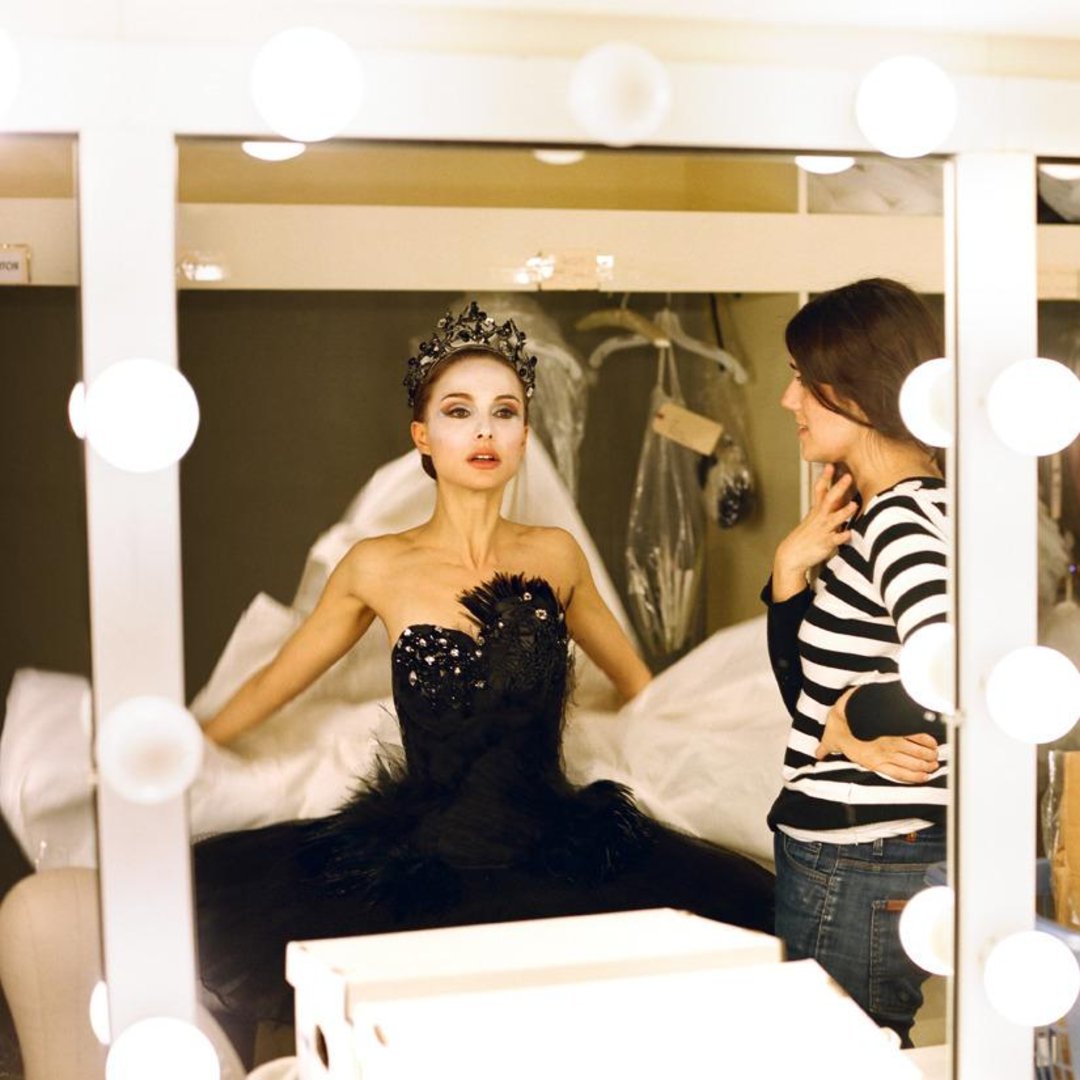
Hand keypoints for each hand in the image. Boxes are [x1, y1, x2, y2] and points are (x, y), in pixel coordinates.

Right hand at [772, 464, 858, 600]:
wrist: (792, 555)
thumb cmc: (806, 536)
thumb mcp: (814, 519)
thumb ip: (826, 508)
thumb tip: (838, 496)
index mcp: (817, 511)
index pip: (819, 490)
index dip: (824, 478)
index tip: (830, 465)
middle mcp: (820, 518)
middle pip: (829, 500)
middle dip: (838, 488)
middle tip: (848, 477)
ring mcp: (823, 530)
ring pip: (834, 519)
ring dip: (844, 512)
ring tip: (854, 505)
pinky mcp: (825, 544)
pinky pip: (835, 540)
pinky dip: (842, 537)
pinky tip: (850, 534)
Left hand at [815, 689, 938, 783]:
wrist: (847, 708)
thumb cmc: (839, 723)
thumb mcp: (830, 738)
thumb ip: (827, 748)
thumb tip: (817, 753)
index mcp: (872, 758)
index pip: (897, 771)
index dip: (912, 776)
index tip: (924, 777)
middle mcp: (885, 751)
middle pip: (911, 762)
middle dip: (924, 765)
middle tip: (934, 767)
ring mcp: (892, 739)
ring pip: (916, 751)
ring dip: (927, 755)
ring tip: (935, 758)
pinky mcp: (896, 727)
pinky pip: (915, 735)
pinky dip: (926, 740)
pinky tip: (933, 743)